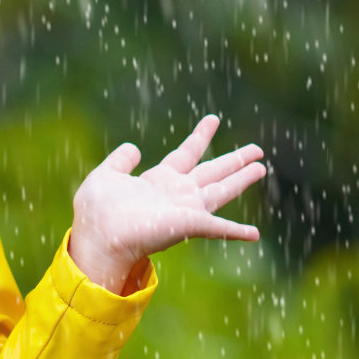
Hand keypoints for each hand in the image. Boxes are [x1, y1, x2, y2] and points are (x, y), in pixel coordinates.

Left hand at [68, 115, 264, 293]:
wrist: (98, 238)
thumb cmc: (96, 213)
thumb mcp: (105, 176)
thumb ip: (119, 161)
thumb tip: (133, 148)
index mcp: (158, 180)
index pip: (185, 154)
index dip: (200, 137)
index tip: (213, 119)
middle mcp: (176, 194)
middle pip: (211, 172)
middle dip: (234, 160)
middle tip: (257, 149)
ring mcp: (185, 209)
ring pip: (221, 191)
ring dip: (242, 180)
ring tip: (262, 167)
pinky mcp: (190, 225)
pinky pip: (219, 228)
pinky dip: (237, 231)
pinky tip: (254, 234)